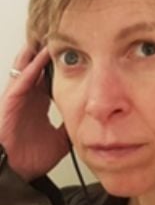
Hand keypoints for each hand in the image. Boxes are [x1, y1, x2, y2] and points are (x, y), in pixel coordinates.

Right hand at [0, 43, 69, 181]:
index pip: (51, 78)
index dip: (63, 66)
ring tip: (51, 35)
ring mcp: (18, 96)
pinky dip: (30, 67)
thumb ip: (73, 128)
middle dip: (50, 52)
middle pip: (39, 67)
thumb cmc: (30, 156)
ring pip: (29, 67)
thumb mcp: (60, 139)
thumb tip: (94, 124)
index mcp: (39, 104)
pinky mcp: (10, 100)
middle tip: (65, 36)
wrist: (13, 169)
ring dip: (38, 52)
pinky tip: (39, 56)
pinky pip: (21, 79)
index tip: (79, 55)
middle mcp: (28, 96)